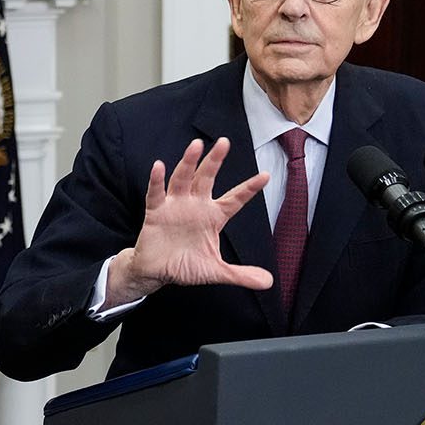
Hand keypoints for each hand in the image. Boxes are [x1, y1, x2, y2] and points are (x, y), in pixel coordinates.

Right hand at [104, 137, 274, 307]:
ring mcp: (175, 206)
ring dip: (188, 163)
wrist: (157, 273)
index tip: (266, 176)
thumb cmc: (186, 267)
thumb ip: (240, 274)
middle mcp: (196, 205)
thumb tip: (268, 282)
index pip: (235, 199)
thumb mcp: (216, 271)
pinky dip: (157, 180)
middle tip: (224, 142)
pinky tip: (160, 166)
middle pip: (207, 178)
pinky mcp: (156, 212)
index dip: (249, 188)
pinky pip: (156, 193)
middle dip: (215, 160)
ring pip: (183, 179)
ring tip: (196, 146)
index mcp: (214, 217)